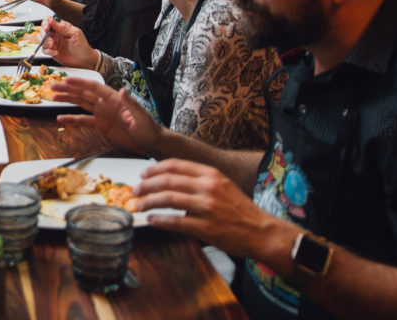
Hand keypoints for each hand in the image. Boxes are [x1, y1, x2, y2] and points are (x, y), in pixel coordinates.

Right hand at [40, 16, 97, 67]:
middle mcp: (55, 34)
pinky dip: (48, 51)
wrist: (83, 60)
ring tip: (55, 46)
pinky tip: (55, 52)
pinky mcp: (51, 50)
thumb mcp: (74, 34)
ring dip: (46, 43)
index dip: (46, 23)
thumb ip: (62, 27)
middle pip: (42, 29)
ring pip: (40, 39)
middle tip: (51, 41)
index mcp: (61, 27)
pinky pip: (43, 49)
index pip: (49, 20)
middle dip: (44, 34)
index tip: (47, 28)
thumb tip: (52, 20)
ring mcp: (52, 42)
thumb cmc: (82, 46)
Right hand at [52, 80, 159, 155]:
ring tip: (53, 96)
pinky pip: (83, 120)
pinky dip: (71, 119)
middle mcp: (106, 104)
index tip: (67, 80)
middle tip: (53, 85)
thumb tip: (122, 90)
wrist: (151, 143)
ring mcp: (102, 114)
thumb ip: (130, 103)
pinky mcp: (101, 125)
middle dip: (67, 89)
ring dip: (67, 99)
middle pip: (83, 93)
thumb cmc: (148, 129)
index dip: (80, 83)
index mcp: (114, 99)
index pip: (94, 87)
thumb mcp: (140, 116)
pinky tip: (61, 118)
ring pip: (81, 103)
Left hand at [135, 159, 291, 260]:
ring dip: (148, 201)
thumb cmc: (240, 209)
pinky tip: (151, 220)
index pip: (174, 165)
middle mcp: (208, 187)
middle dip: (146, 185)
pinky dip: (160, 220)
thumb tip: (170, 179)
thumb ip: (199, 180)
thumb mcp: (222, 185)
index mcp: (211, 174)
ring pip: (168, 199)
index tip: (142, 174)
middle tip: (134, 190)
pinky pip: (176, 222)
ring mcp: (207, 207)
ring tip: (137, 205)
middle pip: (167, 181)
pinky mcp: (206, 228)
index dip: (154, 169)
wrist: (262, 232)